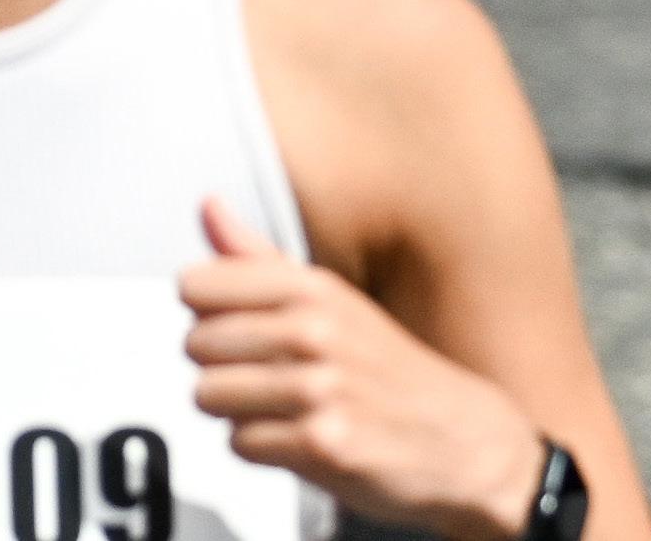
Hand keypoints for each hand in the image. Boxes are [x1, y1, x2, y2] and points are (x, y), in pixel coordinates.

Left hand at [179, 197, 547, 540]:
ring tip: (277, 405)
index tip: (229, 323)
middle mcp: (315, 329)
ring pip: (209, 396)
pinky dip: (259, 446)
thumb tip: (208, 205)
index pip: (198, 284)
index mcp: (312, 286)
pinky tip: (294, 435)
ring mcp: (320, 387)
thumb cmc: (380, 364)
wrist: (454, 436)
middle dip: (217, 365)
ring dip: (235, 409)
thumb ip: (256, 258)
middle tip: (261, 372)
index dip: (204, 312)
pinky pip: (240, 443)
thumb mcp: (328, 298)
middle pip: (196, 344)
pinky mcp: (321, 443)